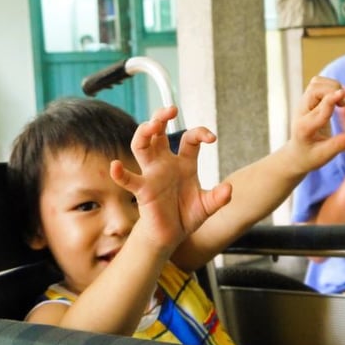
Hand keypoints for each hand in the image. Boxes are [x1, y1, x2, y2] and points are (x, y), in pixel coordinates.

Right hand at [110, 106, 231, 247]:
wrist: (172, 235)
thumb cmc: (187, 215)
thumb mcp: (207, 205)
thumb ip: (218, 198)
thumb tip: (229, 189)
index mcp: (184, 163)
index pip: (190, 139)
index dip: (200, 133)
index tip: (212, 138)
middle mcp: (165, 163)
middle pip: (158, 133)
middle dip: (161, 117)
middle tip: (170, 110)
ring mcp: (152, 175)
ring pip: (142, 146)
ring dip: (144, 133)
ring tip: (152, 125)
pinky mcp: (143, 190)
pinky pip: (129, 180)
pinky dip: (120, 174)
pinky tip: (116, 167)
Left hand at [286, 76, 344, 171]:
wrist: (297, 153)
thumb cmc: (311, 157)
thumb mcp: (324, 156)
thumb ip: (339, 145)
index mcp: (305, 128)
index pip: (319, 110)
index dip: (331, 100)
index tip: (342, 94)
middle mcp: (302, 112)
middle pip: (316, 90)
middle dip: (334, 91)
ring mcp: (303, 103)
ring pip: (317, 83)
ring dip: (333, 87)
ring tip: (341, 102)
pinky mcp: (308, 98)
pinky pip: (318, 82)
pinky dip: (330, 85)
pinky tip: (337, 98)